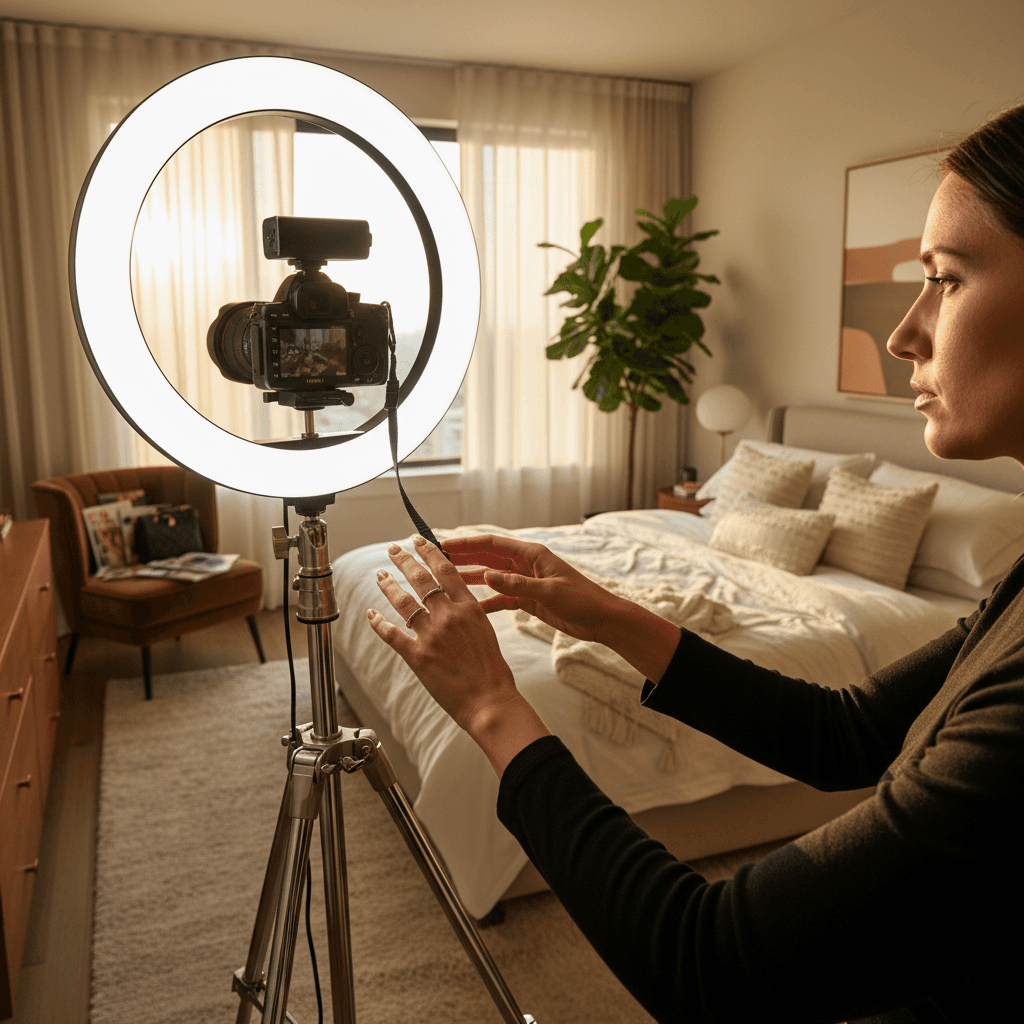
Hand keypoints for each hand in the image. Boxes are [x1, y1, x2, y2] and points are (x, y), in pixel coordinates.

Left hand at [367, 535, 548, 774]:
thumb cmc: (492, 671)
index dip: (429, 552)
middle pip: (422, 579)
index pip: (445, 570)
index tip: (418, 540)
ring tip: (380, 574)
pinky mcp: (418, 656)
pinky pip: (392, 634)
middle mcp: (449, 616)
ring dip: (389, 585)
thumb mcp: (486, 631)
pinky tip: (371, 614)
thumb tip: (453, 602)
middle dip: (404, 561)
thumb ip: (467, 613)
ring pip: (404, 602)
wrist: (490, 701)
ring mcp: (432, 635)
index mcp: (469, 607)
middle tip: (393, 549)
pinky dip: (379, 622)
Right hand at [440, 534, 622, 642]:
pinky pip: (501, 599)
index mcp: (531, 554)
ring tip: (445, 581)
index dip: (466, 543)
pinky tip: (469, 609)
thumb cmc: (583, 600)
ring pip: (491, 577)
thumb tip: (487, 575)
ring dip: (470, 579)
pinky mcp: (528, 599)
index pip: (492, 544)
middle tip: (435, 559)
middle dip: (462, 558)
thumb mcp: (549, 592)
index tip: (443, 544)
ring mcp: (525, 582)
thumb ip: (518, 584)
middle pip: (487, 558)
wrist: (602, 620)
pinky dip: (486, 602)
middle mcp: (525, 565)